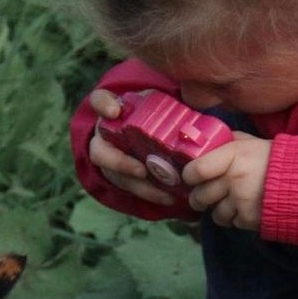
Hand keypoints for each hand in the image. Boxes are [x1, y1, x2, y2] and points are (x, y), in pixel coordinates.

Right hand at [87, 88, 176, 207]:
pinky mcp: (119, 176)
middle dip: (119, 163)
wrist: (148, 131)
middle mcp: (105, 135)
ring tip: (164, 193)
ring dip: (140, 186)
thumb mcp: (159, 103)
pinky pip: (130, 188)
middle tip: (141, 171)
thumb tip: (198, 105)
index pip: (100, 101)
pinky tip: (170, 197)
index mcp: (114, 109)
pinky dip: (150, 194)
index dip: (104, 105)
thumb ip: (167, 104)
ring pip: (115, 176)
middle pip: (99, 152)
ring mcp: (109, 159)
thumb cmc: (154, 113)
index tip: (115, 111)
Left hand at [183, 133, 270, 229]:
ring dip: (220, 211)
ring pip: (215, 214)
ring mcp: (241, 201)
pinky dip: (238, 219)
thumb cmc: (277, 159)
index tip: (191, 178)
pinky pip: (233, 223)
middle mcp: (233, 178)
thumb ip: (230, 142)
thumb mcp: (252, 142)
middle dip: (199, 199)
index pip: (195, 170)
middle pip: (200, 196)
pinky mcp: (250, 219)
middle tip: (203, 197)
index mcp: (232, 155)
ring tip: (231, 204)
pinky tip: (248, 209)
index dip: (189, 176)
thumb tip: (208, 143)